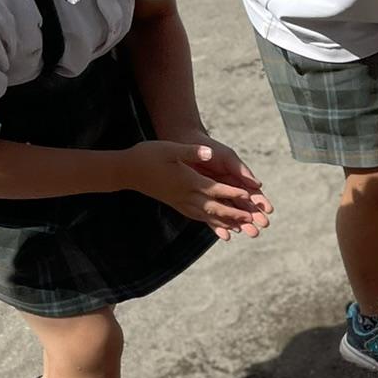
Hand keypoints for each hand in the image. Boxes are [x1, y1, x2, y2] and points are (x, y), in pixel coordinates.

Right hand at [124, 139, 270, 236]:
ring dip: (223, 222)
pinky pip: (195, 216)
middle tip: (251, 221)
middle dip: (233, 214)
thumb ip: (191, 152)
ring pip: (205, 216)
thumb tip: (209, 153)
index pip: (215, 189)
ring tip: (239, 229)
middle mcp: (185, 194)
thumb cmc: (148, 155)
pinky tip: (214, 225)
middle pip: (214, 208)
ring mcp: (180, 201)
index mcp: (188, 180)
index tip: (248, 197)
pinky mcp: (175, 204)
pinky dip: (207, 222)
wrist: (126, 171)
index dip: (232, 193)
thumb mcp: (170, 148)